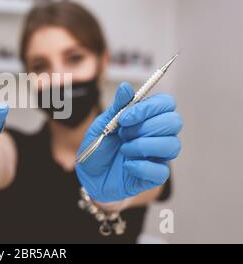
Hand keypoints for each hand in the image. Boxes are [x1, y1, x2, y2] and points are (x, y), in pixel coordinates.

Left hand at [75, 82, 181, 202]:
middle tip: (123, 134)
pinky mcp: (155, 176)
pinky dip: (141, 166)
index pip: (167, 103)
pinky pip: (162, 171)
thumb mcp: (103, 124)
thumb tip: (125, 87)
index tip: (125, 117)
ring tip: (124, 150)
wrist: (90, 175)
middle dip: (145, 127)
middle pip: (174, 122)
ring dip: (142, 146)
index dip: (148, 108)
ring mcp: (159, 155)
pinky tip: (127, 166)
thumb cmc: (99, 147)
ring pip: (172, 145)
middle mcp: (158, 134)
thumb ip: (117, 107)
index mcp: (147, 118)